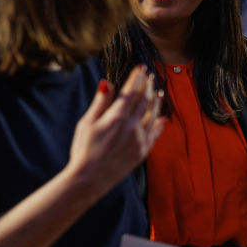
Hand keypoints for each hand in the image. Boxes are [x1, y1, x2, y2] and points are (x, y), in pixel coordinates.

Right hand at [67, 65, 164, 195]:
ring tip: (158, 91)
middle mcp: (131, 126)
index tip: (141, 67)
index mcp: (116, 117)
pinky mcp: (143, 151)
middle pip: (144, 100)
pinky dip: (160, 123)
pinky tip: (162, 117)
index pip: (130, 91)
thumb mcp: (87, 123)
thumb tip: (107, 83)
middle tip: (150, 75)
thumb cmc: (83, 149)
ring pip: (152, 115)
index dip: (136, 78)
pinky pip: (156, 133)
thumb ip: (100, 103)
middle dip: (147, 86)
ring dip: (156, 101)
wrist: (90, 178)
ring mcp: (139, 139)